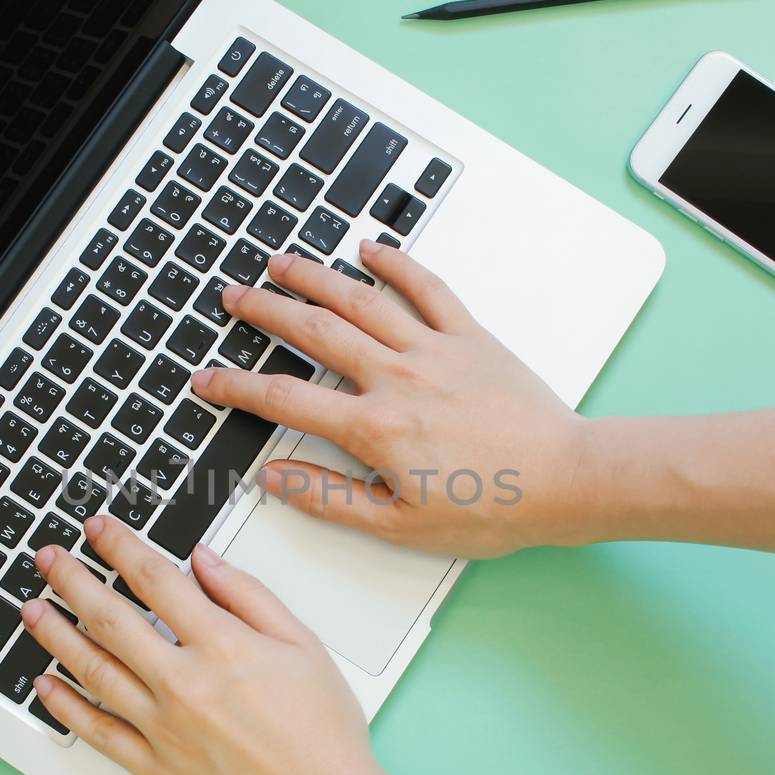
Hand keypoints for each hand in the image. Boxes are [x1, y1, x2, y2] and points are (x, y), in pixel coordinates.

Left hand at [24, 517, 380, 774]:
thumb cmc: (323, 733)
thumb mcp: (302, 644)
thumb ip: (249, 595)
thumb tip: (204, 560)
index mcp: (221, 646)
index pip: (154, 579)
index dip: (120, 546)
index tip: (98, 529)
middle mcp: (183, 684)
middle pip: (110, 618)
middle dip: (72, 580)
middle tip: (48, 558)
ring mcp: (163, 729)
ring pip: (93, 670)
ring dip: (56, 634)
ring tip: (33, 609)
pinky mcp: (155, 769)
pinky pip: (97, 732)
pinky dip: (66, 707)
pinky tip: (45, 685)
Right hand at [192, 241, 597, 558]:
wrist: (567, 480)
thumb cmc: (494, 507)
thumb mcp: (399, 525)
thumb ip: (330, 498)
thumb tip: (275, 476)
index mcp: (374, 428)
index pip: (284, 399)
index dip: (236, 388)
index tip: (206, 380)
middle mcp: (397, 378)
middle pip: (314, 332)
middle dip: (265, 311)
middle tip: (232, 298)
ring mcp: (434, 351)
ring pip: (361, 301)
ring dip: (315, 277)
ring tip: (280, 263)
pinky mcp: (471, 338)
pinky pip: (428, 289)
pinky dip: (398, 264)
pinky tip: (372, 248)